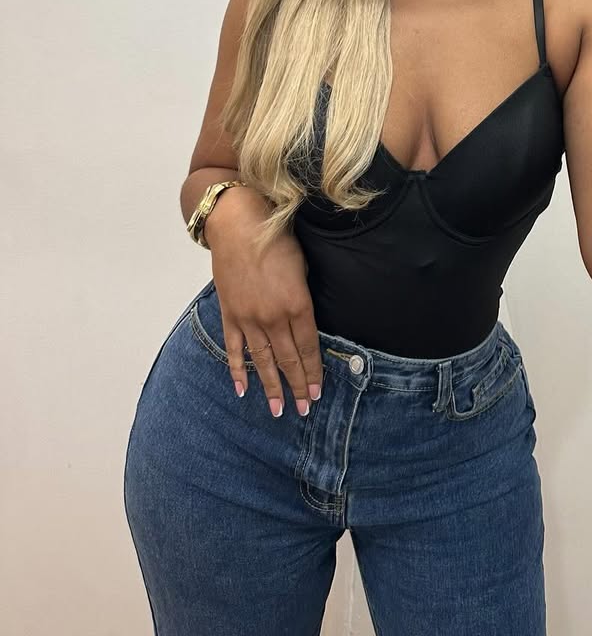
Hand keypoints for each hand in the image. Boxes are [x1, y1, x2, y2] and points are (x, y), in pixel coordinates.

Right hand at [206, 192, 323, 417]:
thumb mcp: (302, 266)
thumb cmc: (276, 239)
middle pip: (288, 360)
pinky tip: (243, 389)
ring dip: (270, 387)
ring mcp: (249, 319)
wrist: (238, 226)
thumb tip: (305, 321)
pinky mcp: (230, 315)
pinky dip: (238, 370)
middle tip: (303, 409)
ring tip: (278, 410)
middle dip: (297, 387)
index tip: (317, 393)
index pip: (308, 348)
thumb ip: (303, 298)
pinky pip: (234, 349)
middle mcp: (273, 317)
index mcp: (297, 304)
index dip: (313, 372)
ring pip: (262, 361)